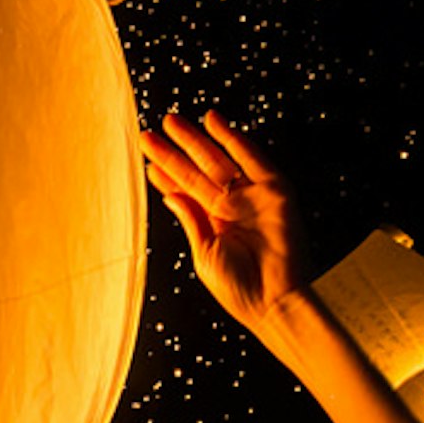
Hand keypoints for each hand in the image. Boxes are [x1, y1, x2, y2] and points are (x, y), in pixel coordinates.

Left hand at [138, 113, 303, 333]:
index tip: (148, 161)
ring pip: (218, 162)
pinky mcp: (275, 192)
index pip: (186, 194)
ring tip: (169, 122)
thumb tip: (171, 195)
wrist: (274, 301)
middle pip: (198, 174)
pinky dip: (234, 138)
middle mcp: (233, 209)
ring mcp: (253, 199)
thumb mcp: (205, 253)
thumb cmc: (239, 289)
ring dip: (195, 140)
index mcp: (215, 227)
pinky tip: (213, 121)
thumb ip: (191, 219)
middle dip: (173, 153)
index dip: (167, 177)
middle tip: (147, 134)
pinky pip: (252, 158)